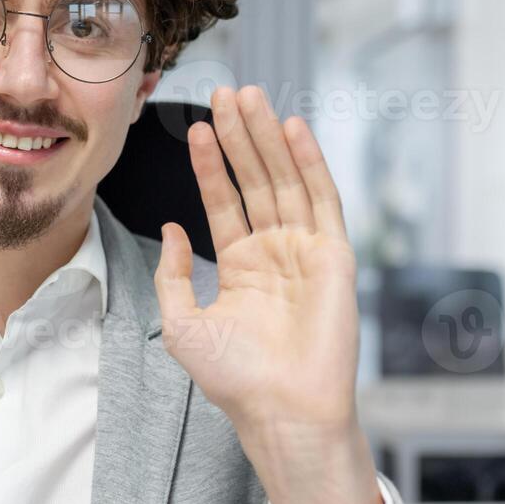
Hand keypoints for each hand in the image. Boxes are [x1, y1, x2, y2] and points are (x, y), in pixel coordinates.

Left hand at [153, 85, 381, 503]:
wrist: (281, 411)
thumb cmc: (235, 379)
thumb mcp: (182, 323)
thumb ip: (173, 274)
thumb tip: (171, 229)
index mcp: (242, 267)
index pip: (224, 201)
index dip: (211, 164)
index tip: (197, 127)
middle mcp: (275, 253)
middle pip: (256, 180)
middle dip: (240, 137)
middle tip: (226, 92)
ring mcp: (306, 251)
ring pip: (285, 180)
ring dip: (268, 138)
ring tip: (250, 96)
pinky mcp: (334, 256)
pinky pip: (321, 199)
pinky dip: (309, 161)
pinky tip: (291, 129)